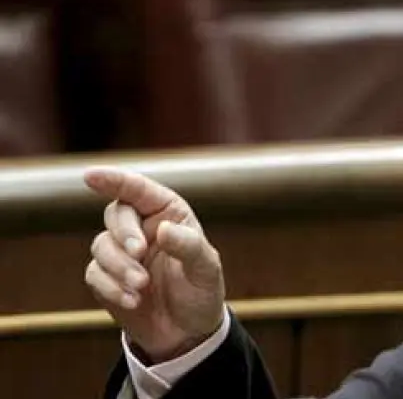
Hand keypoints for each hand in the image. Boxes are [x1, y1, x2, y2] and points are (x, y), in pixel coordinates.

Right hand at [83, 166, 225, 363]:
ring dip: (119, 266)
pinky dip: (111, 287)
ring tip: (142, 286)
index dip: (114, 179)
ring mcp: (122, 253)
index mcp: (168, 213)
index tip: (90, 175)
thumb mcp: (206, 269)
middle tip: (139, 253)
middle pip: (115, 214)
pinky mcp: (106, 278)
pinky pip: (94, 274)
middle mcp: (142, 227)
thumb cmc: (202, 291)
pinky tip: (133, 300)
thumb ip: (188, 246)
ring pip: (101, 245)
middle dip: (124, 233)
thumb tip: (164, 229)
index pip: (138, 189)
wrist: (188, 332)